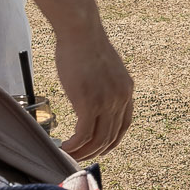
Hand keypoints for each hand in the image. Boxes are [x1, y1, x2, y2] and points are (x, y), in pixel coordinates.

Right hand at [51, 25, 133, 162]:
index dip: (111, 141)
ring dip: (82, 152)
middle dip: (94, 151)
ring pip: (98, 140)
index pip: (124, 125)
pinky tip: (63, 146)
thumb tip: (91, 97)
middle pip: (111, 137)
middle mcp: (121, 98)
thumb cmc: (85, 46)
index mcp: (127, 90)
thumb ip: (103, 86)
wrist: (80, 31)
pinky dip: (74, 145)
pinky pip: (83, 134)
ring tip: (67, 155)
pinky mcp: (89, 103)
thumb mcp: (103, 69)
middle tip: (77, 157)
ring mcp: (107, 102)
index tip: (99, 149)